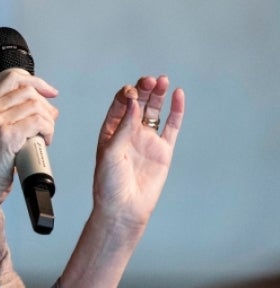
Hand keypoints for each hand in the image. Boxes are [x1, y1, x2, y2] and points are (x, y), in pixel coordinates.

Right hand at [0, 68, 59, 203]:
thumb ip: (9, 116)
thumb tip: (42, 106)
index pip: (13, 78)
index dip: (37, 82)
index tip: (50, 93)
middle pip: (29, 91)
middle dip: (46, 106)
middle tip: (48, 124)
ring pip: (36, 106)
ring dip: (48, 121)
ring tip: (44, 137)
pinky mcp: (7, 136)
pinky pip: (39, 122)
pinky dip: (48, 131)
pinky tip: (43, 142)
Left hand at [92, 74, 184, 234]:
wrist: (124, 208)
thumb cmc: (109, 183)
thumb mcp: (110, 152)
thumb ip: (123, 128)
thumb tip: (134, 103)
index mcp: (111, 131)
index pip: (120, 105)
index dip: (126, 95)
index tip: (131, 91)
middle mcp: (129, 133)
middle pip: (138, 103)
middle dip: (143, 89)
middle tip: (149, 79)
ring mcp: (147, 140)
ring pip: (154, 111)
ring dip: (158, 95)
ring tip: (162, 80)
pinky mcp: (163, 150)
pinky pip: (171, 126)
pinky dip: (176, 110)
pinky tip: (178, 94)